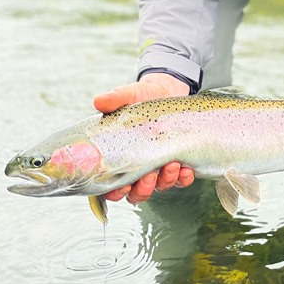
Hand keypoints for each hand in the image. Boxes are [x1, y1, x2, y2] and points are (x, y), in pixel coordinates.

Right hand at [92, 73, 194, 204]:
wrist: (168, 89)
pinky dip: (183, 178)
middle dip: (142, 189)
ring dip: (164, 182)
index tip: (122, 185)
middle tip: (149, 175)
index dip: (114, 192)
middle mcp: (137, 168)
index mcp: (119, 157)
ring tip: (171, 165)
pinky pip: (180, 180)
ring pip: (158, 188)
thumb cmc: (141, 96)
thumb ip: (115, 99)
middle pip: (136, 193)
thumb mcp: (129, 95)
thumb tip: (98, 101)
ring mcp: (158, 168)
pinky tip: (186, 169)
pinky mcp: (178, 163)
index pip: (110, 185)